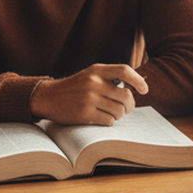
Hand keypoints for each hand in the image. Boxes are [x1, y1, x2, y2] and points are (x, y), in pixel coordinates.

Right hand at [30, 64, 147, 125]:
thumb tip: (135, 87)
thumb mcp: (90, 75)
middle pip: (126, 96)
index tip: (144, 89)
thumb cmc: (74, 87)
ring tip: (112, 113)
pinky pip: (109, 121)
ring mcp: (89, 98)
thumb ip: (109, 78)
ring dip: (119, 115)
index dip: (138, 80)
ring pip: (119, 111)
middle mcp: (94, 82)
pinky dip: (109, 121)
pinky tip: (102, 118)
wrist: (48, 97)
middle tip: (126, 108)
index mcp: (97, 70)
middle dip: (129, 105)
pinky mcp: (84, 114)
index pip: (124, 71)